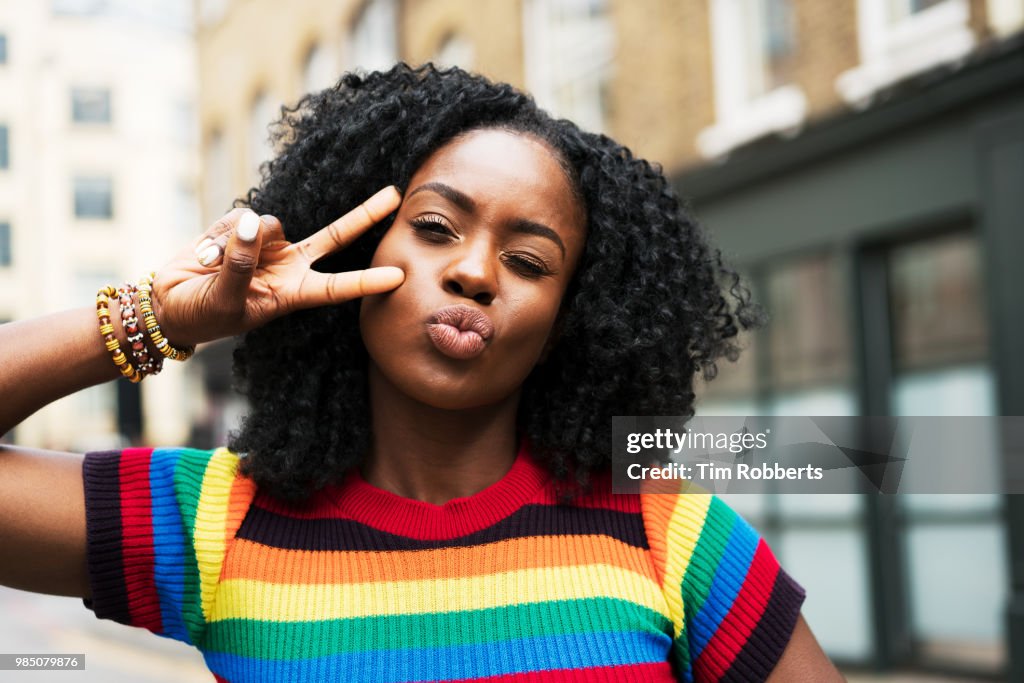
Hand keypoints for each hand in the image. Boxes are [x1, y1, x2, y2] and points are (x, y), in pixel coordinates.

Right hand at [150, 186, 404, 345]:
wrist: (168, 303)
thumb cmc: (201, 315)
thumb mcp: (224, 301)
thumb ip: (240, 265)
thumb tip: (255, 225)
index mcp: (293, 294)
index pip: (337, 287)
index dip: (367, 281)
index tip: (399, 277)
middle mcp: (289, 266)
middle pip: (336, 237)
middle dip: (364, 215)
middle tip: (396, 195)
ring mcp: (268, 245)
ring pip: (269, 224)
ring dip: (237, 241)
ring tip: (211, 267)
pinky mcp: (243, 229)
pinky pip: (239, 218)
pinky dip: (217, 236)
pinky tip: (204, 256)